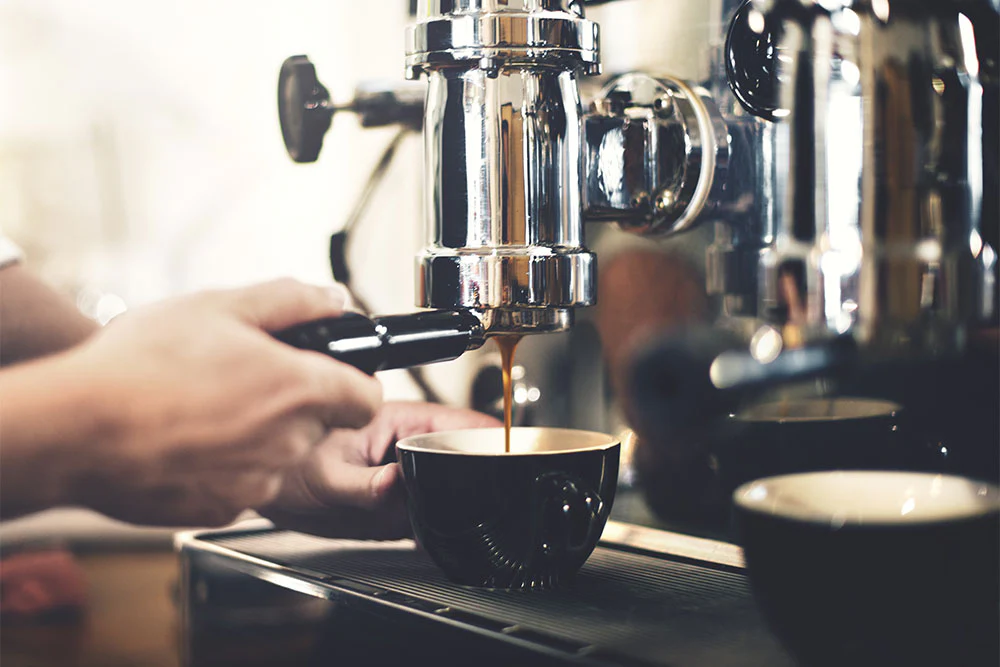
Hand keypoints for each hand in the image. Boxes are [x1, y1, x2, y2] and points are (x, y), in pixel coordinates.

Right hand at [0, 278, 382, 525]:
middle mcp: (287, 443)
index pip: (367, 398)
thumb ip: (290, 300)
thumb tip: (332, 300)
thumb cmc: (141, 366)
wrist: (76, 429)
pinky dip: (224, 465)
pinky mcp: (222, 510)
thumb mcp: (220, 306)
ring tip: (204, 406)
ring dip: (257, 434)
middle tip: (244, 378)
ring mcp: (256, 483)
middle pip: (319, 424)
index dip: (353, 382)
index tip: (332, 373)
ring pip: (279, 456)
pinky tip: (186, 439)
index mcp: (298, 390)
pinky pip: (240, 484)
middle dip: (293, 402)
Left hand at [258, 401, 499, 539]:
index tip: (509, 463)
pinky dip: (441, 529)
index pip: (466, 424)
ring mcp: (412, 474)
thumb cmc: (291, 467)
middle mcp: (413, 445)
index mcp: (402, 421)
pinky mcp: (405, 502)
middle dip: (478, 484)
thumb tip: (397, 485)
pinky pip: (435, 514)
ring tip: (447, 525)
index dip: (494, 442)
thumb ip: (364, 486)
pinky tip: (434, 542)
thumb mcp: (325, 478)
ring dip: (460, 509)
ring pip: (456, 489)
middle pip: (469, 459)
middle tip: (476, 509)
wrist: (272, 490)